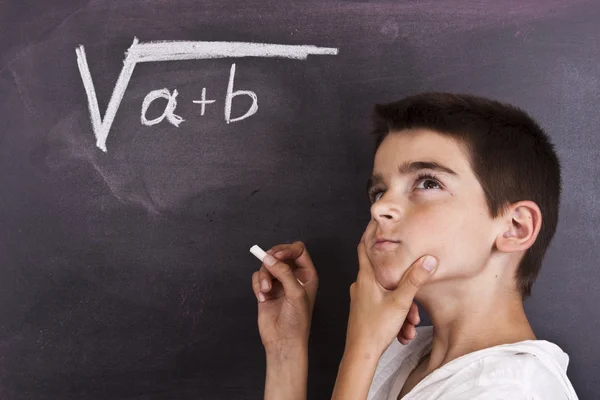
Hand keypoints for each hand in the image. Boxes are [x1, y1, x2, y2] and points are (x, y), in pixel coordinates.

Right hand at [251, 241, 318, 350]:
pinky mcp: (266, 290)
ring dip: (263, 276)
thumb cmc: (297, 320)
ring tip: (265, 290)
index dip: (287, 249)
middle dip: (272, 259)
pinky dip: (257, 285)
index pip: (298, 250)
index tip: (277, 256)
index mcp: (306, 274)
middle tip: (266, 262)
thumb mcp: (296, 293)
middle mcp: (293, 276)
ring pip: (266, 265)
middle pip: (280, 254)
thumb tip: (269, 258)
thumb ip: (284, 273)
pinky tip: (262, 297)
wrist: (283, 340)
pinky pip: (257, 277)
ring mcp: (279, 283)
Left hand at [345, 231, 436, 356]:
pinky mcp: (364, 311)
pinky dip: (396, 315)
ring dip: (403, 306)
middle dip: (403, 283)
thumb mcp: (401, 302)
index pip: (365, 245)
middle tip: (415, 291)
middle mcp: (361, 284)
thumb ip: (415, 280)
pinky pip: (384, 306)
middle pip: (384, 273)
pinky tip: (404, 332)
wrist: (360, 355)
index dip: (371, 232)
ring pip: (387, 294)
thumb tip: (428, 260)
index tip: (378, 220)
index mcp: (366, 277)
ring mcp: (361, 298)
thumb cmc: (375, 329)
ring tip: (411, 324)